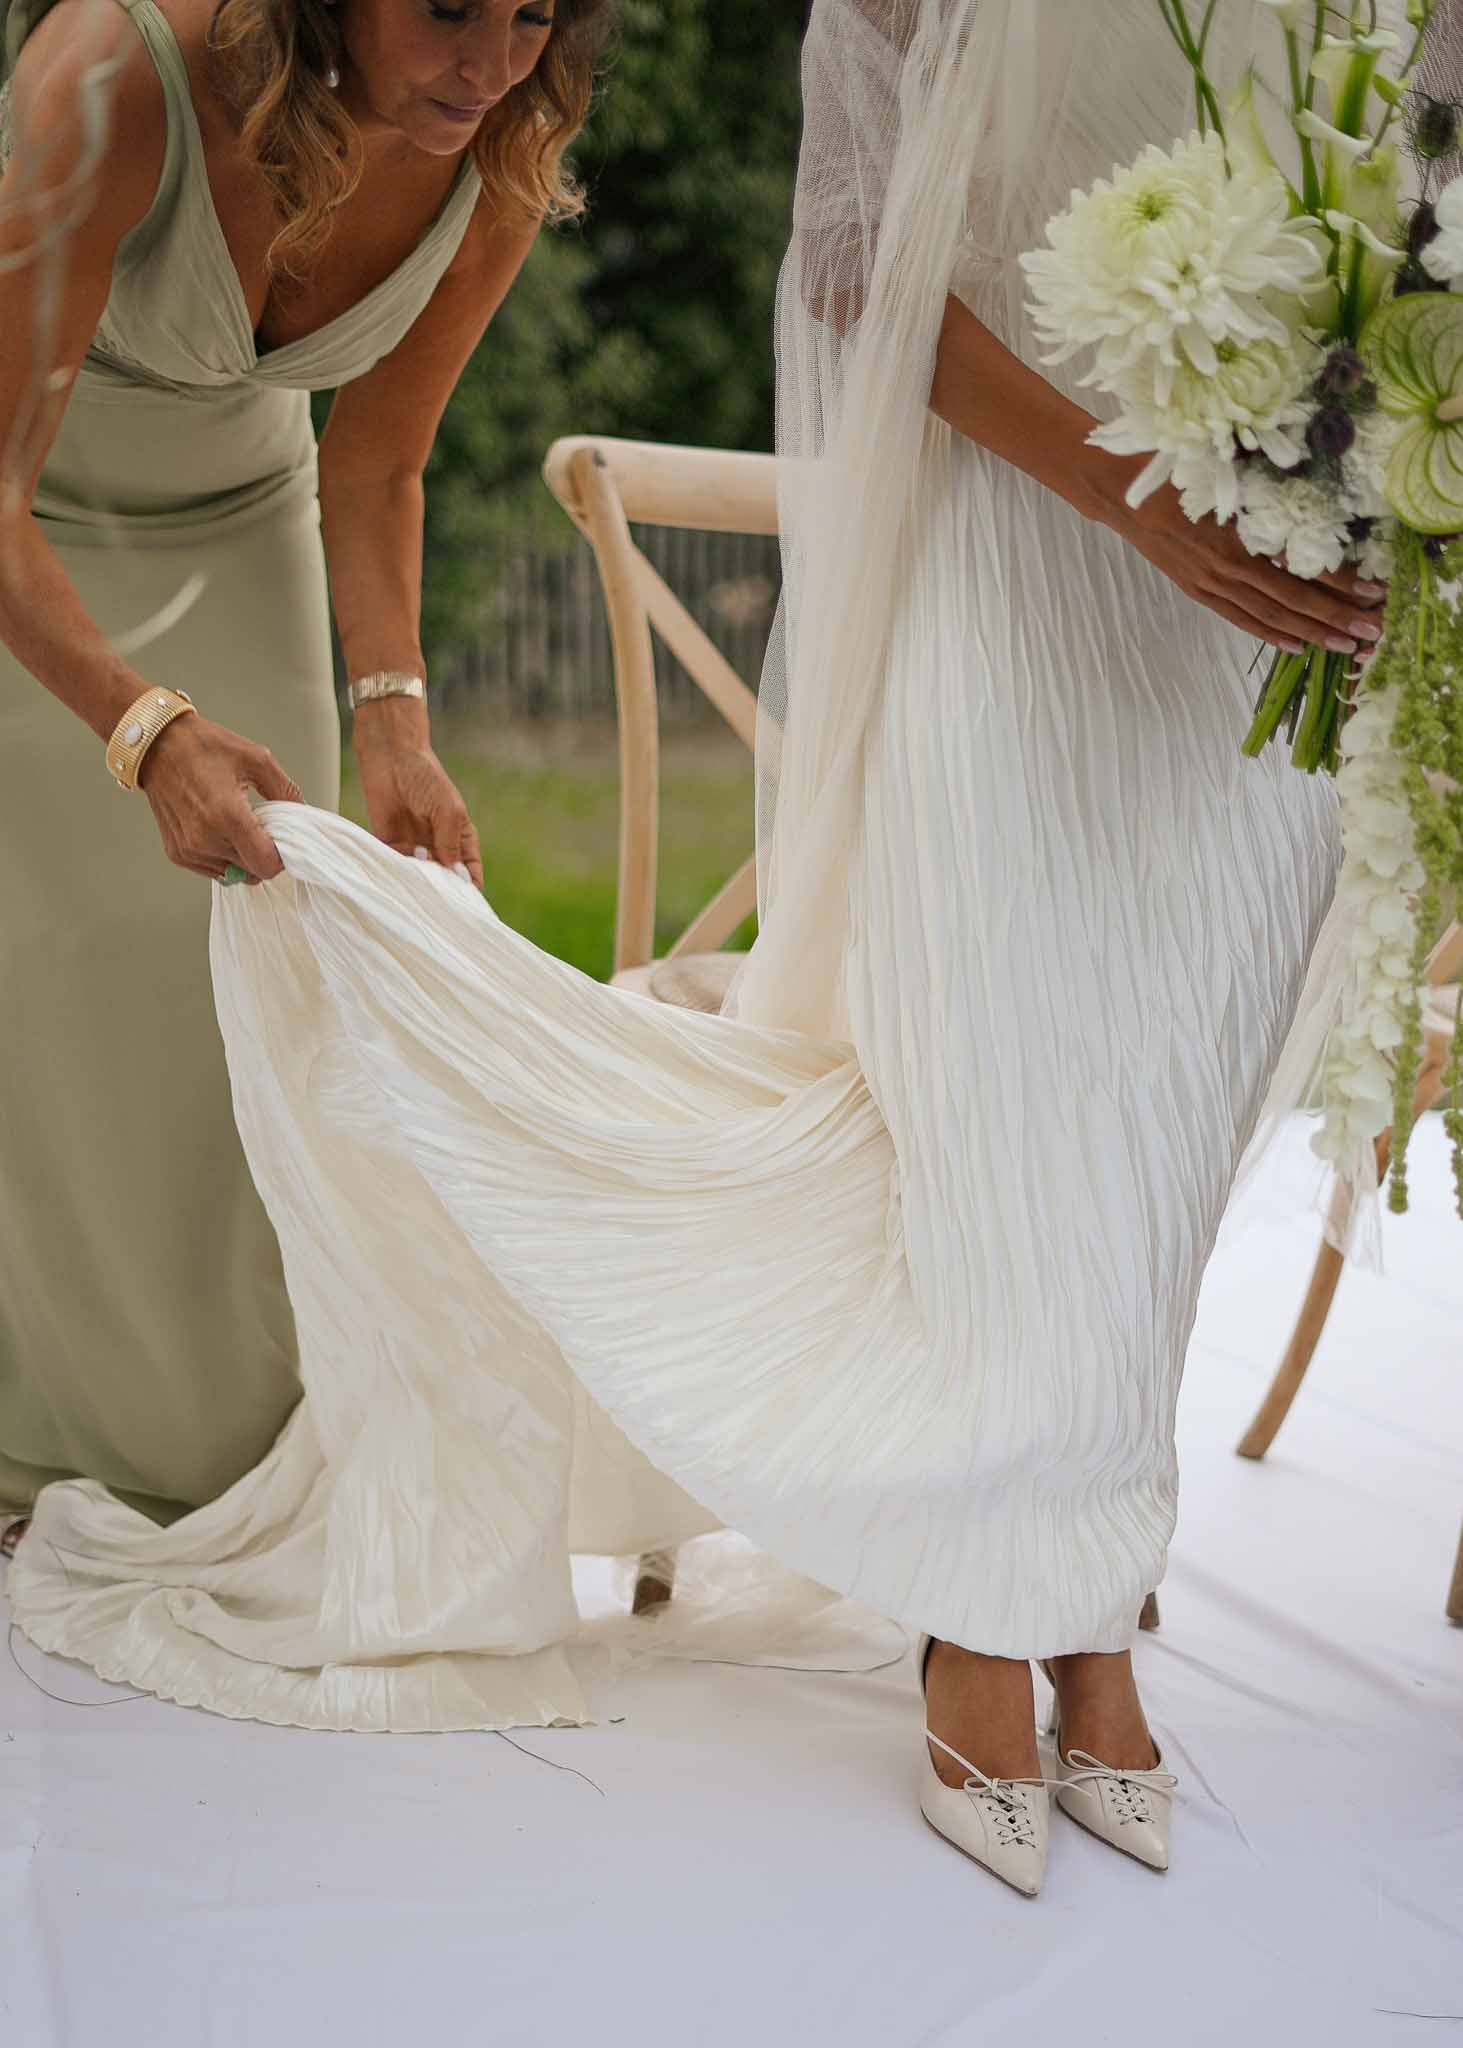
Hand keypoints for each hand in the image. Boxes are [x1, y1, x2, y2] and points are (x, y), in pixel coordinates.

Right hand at [139, 715, 300, 881]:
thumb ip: (286, 790)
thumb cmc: (206, 747)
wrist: (157, 744)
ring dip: (243, 856)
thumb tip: (304, 815)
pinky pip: (214, 870)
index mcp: (226, 815)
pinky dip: (223, 856)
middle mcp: (204, 839)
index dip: (281, 857)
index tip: (281, 839)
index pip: (266, 865)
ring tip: (238, 825)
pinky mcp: (176, 853)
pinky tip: (220, 830)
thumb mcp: (257, 759)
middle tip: (260, 827)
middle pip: (253, 872)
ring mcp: (188, 849)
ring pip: (234, 874)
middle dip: (263, 854)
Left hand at [356, 738, 482, 889]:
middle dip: (443, 891)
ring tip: (419, 866)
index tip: (466, 905)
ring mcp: (414, 848)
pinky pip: (395, 867)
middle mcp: (438, 847)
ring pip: (419, 878)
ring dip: (419, 880)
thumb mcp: (447, 809)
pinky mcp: (389, 845)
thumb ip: (451, 843)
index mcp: (460, 838)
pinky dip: (399, 870)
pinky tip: (402, 857)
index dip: (470, 890)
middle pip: (444, 881)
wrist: (390, 758)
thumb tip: (455, 876)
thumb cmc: (426, 778)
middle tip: (439, 897)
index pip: (469, 872)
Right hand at [1112, 478, 1386, 657]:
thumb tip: (1311, 490)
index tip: (1374, 592)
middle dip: (1335, 618)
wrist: (1119, 491)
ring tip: (1343, 645)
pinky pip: (1239, 618)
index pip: (1300, 569)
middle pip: (1291, 602)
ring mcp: (1210, 584)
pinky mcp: (1197, 589)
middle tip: (1371, 632)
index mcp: (1237, 538)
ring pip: (1268, 617)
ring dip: (1309, 632)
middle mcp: (1226, 569)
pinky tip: (1294, 644)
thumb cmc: (1172, 470)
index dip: (1339, 584)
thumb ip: (1264, 486)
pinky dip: (1269, 633)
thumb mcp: (1223, 470)